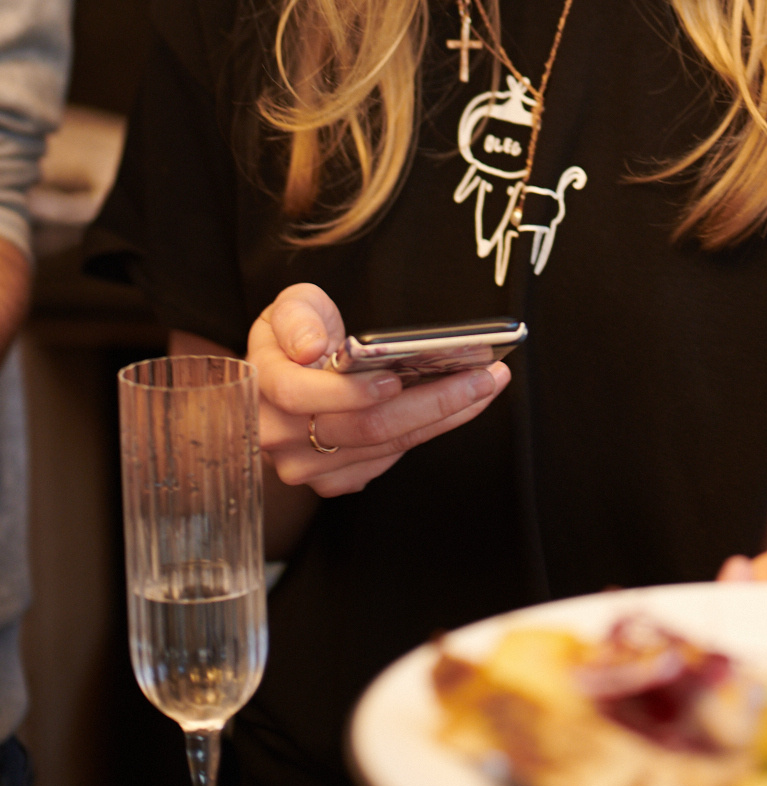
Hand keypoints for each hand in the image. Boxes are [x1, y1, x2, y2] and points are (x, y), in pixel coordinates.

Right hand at [248, 283, 510, 497]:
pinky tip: (460, 406)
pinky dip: (429, 431)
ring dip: (443, 416)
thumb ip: (296, 319)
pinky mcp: (333, 479)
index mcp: (262, 385)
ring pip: (384, 447)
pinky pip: (388, 460)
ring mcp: (305, 465)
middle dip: (430, 400)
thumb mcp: (290, 307)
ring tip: (486, 384)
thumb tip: (309, 347)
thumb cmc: (293, 335)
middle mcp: (278, 435)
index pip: (299, 395)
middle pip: (362, 427)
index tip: (394, 378)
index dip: (349, 391)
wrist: (283, 376)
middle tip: (482, 375)